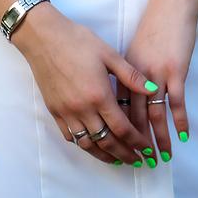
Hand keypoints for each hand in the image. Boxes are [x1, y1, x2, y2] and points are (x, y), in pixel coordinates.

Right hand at [12, 1, 158, 166]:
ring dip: (105, 155)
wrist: (44, 37)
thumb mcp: (108, 54)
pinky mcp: (54, 111)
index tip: (147, 149)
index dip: (137, 142)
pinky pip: (70, 137)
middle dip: (124, 154)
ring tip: (117, 159)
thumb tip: (153, 90)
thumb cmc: (78, 41)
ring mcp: (67, 112)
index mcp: (99, 95)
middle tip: (136, 160)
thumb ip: (131, 76)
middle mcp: (83, 109)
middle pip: (107, 141)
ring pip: (88, 144)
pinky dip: (84, 145)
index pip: (122, 128)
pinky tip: (92, 145)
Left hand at [115, 0, 197, 164]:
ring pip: (155, 113)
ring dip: (160, 138)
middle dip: (138, 143)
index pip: (119, 109)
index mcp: (123, 72)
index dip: (120, 132)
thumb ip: (126, 74)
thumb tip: (124, 98)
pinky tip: (183, 135)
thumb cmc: (153, 27)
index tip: (121, 150)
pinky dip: (180, 120)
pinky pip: (177, 101)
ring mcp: (156, 74)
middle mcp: (137, 76)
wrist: (170, 5)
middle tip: (141, 163)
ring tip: (163, 156)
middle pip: (135, 116)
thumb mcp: (133, 50)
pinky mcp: (175, 70)